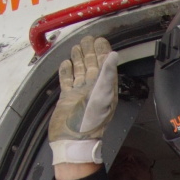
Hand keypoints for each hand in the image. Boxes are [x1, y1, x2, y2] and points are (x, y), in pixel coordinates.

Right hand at [49, 36, 118, 166]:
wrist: (72, 140)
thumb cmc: (89, 121)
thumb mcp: (101, 96)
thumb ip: (107, 75)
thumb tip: (113, 55)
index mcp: (104, 87)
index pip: (105, 64)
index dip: (103, 51)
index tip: (100, 39)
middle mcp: (92, 88)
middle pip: (91, 64)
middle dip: (89, 51)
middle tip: (87, 38)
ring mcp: (79, 92)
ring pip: (79, 70)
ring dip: (78, 58)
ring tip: (76, 46)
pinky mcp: (67, 97)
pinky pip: (67, 80)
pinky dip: (66, 71)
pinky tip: (66, 63)